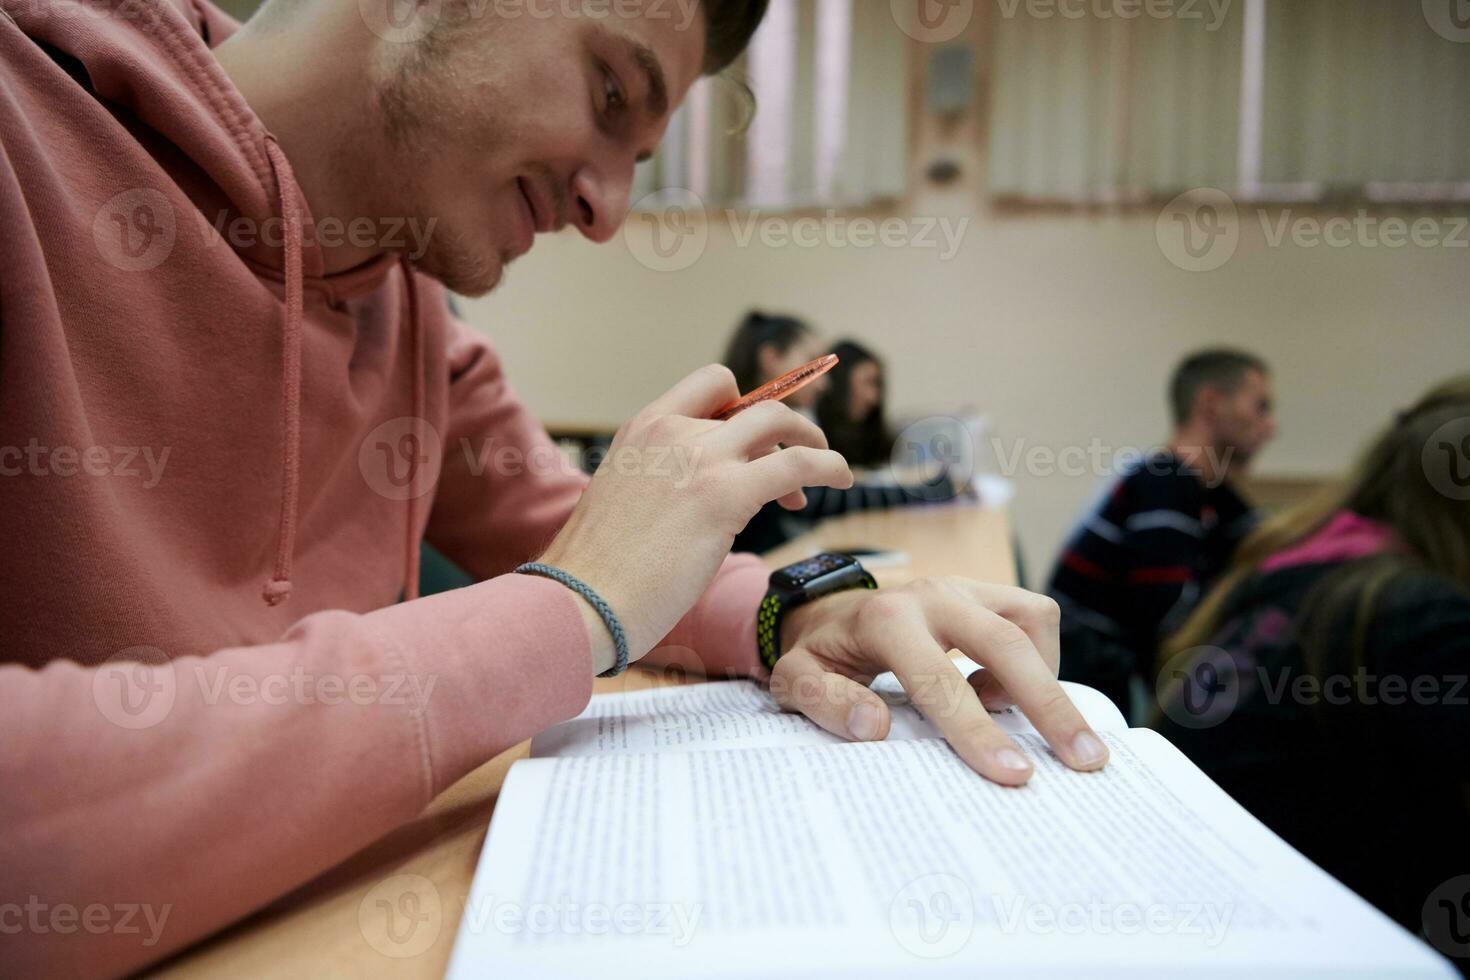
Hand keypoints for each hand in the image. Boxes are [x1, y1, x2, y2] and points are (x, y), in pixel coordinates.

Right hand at [540, 365, 853, 670]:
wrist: (579, 600)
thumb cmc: (597, 571)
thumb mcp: (624, 497)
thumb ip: (662, 480)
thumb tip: (698, 500)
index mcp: (644, 427)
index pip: (711, 384)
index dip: (744, 405)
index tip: (756, 438)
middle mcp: (672, 431)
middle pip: (753, 404)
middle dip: (784, 428)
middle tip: (797, 459)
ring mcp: (700, 458)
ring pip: (780, 423)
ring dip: (812, 442)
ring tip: (829, 472)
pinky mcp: (725, 495)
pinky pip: (799, 463)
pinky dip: (831, 466)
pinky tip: (842, 481)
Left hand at [769, 578, 1107, 784]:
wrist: (829, 611)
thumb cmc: (819, 655)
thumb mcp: (795, 683)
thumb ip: (824, 703)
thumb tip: (873, 727)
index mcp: (884, 620)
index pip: (938, 680)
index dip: (976, 730)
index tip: (1014, 774)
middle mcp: (932, 595)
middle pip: (1007, 644)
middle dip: (1050, 705)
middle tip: (1086, 762)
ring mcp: (965, 587)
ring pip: (1034, 621)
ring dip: (1041, 678)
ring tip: (1006, 718)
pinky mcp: (986, 591)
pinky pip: (1036, 617)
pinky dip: (1036, 658)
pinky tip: (996, 690)